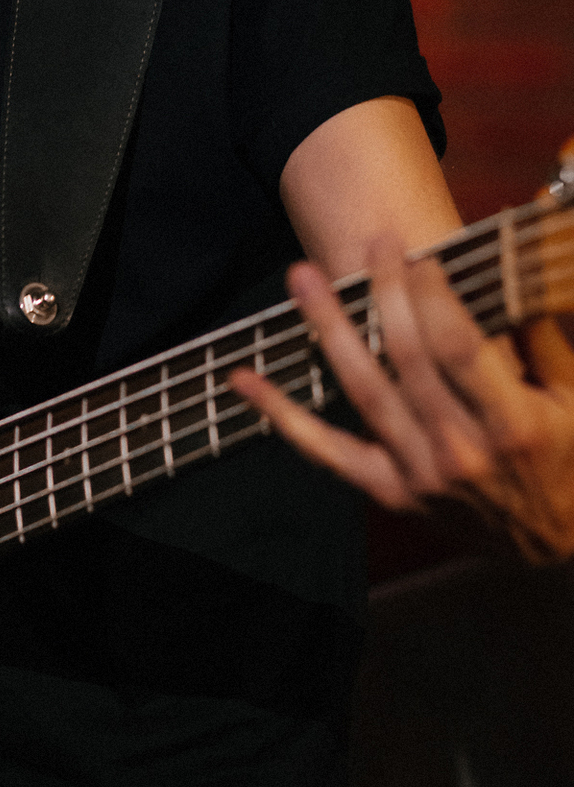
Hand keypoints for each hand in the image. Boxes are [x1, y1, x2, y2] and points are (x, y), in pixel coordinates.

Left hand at [230, 233, 573, 561]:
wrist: (555, 543)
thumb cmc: (567, 455)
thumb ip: (547, 331)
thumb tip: (530, 255)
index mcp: (512, 424)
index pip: (459, 345)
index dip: (432, 295)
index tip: (418, 254)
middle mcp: (461, 450)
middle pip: (407, 358)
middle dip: (385, 292)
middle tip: (373, 243)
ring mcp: (420, 474)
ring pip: (362, 390)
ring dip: (328, 328)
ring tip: (302, 278)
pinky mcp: (390, 491)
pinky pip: (325, 450)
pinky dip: (281, 415)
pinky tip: (244, 379)